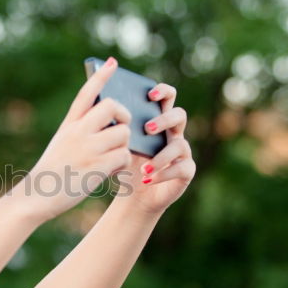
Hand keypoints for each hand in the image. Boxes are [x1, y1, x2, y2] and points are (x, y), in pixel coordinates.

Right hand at [12, 57, 132, 222]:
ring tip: (112, 159)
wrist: (36, 196)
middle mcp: (77, 132)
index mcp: (69, 125)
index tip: (112, 62)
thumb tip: (114, 125)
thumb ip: (82, 132)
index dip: (101, 76)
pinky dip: (121, 165)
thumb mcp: (62, 144)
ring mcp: (87, 148)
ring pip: (123, 134)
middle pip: (113, 107)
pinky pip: (123, 156)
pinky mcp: (95, 167)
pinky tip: (111, 173)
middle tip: (121, 129)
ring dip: (123, 146)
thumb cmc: (52, 173)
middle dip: (124, 117)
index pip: (87, 93)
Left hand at [113, 82, 195, 213]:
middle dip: (164, 120)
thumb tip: (101, 107)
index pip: (167, 97)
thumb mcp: (119, 145)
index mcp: (158, 121)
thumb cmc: (126, 165)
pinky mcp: (186, 170)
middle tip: (146, 129)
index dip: (163, 91)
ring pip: (180, 145)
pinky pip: (181, 168)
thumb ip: (117, 127)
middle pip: (179, 115)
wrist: (134, 195)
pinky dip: (163, 173)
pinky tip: (147, 179)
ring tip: (144, 168)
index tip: (150, 94)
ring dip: (161, 155)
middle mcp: (174, 133)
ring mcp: (183, 152)